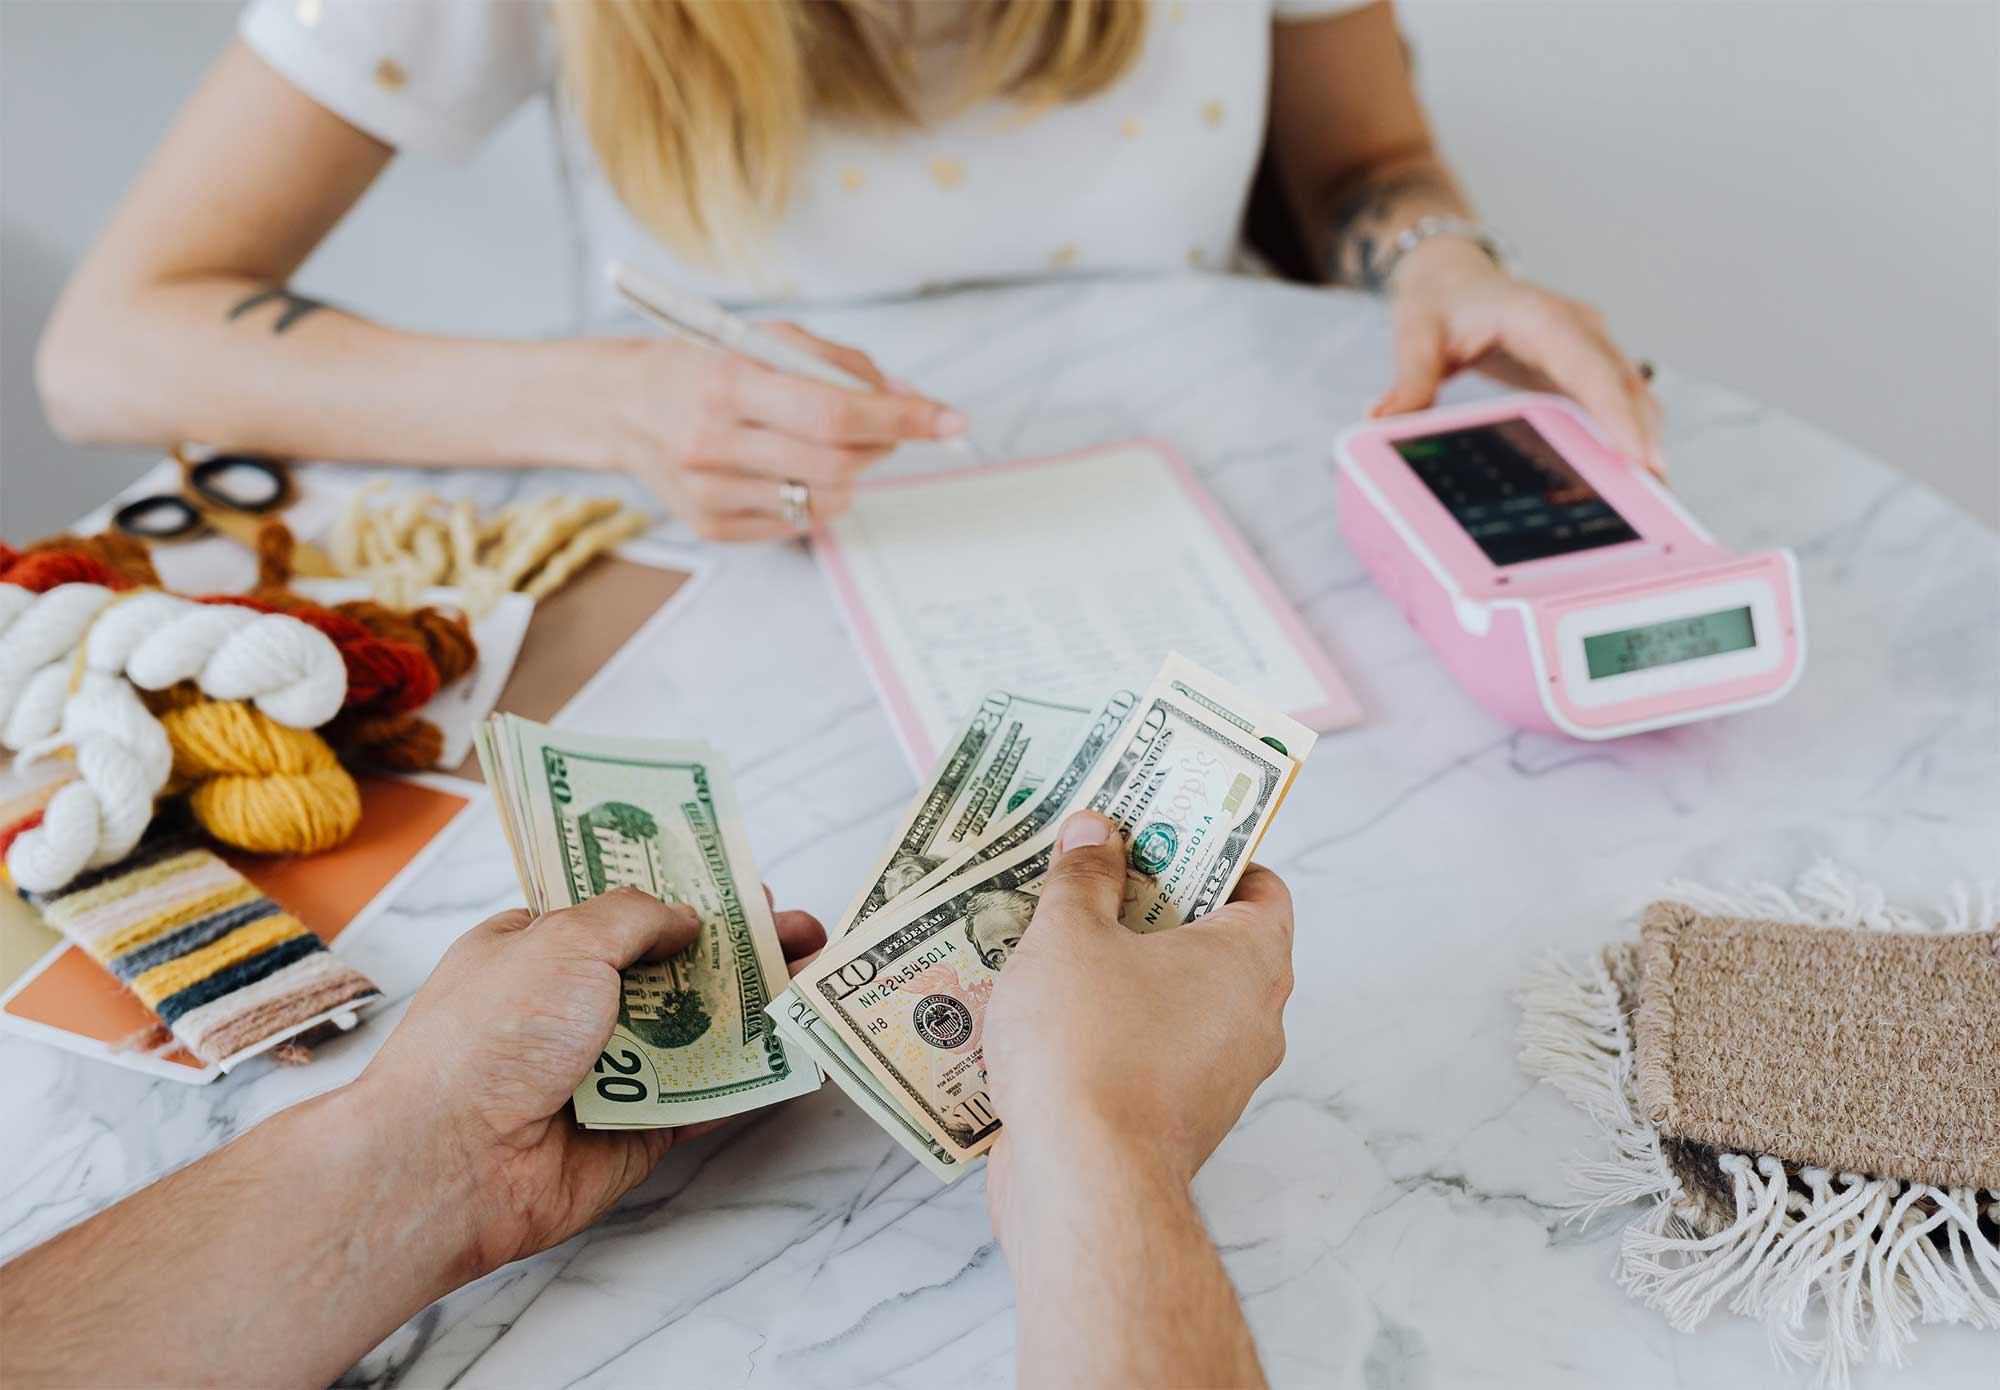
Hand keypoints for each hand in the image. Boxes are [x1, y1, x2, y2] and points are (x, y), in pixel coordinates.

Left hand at [353, 887, 825, 1272]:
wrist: (453, 1161)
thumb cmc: (489, 1037)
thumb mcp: (563, 940)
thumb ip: (635, 918)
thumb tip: (687, 919)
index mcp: (540, 949)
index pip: (622, 913)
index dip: (683, 894)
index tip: (740, 882)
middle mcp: (574, 1008)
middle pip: (673, 970)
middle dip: (739, 948)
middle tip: (799, 929)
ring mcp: (607, 1070)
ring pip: (699, 1032)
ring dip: (757, 1007)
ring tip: (818, 977)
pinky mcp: (637, 1130)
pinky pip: (705, 1097)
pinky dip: (752, 1076)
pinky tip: (801, 1050)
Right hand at [564, 326, 965, 540]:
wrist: (624, 407)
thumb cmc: (706, 366)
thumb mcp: (765, 339)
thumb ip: (838, 364)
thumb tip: (907, 399)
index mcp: (728, 382)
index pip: (833, 411)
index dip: (900, 419)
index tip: (951, 421)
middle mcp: (713, 442)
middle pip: (837, 464)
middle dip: (881, 447)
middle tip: (885, 430)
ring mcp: (710, 492)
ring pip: (825, 500)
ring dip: (849, 474)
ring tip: (823, 445)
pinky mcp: (711, 526)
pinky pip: (797, 523)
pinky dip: (813, 496)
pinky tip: (786, 468)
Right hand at [981, 811, 1294, 1215]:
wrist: (1084, 1185)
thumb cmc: (1087, 1045)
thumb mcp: (1069, 937)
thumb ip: (1084, 877)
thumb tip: (1095, 832)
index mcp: (1251, 959)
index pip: (1261, 885)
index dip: (1212, 853)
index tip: (1157, 836)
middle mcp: (1254, 1019)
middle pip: (1214, 940)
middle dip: (1152, 908)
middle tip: (1093, 876)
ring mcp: (1220, 1078)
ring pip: (1178, 1002)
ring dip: (1126, 973)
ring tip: (1056, 941)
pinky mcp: (1178, 1122)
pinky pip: (1152, 1054)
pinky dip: (1114, 1031)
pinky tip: (1049, 1016)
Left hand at [1374, 237, 1664, 475]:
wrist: (1452, 277)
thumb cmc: (1438, 302)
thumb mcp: (1416, 334)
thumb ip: (1409, 379)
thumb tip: (1384, 422)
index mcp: (1539, 317)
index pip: (1588, 366)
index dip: (1617, 412)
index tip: (1638, 456)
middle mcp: (1576, 328)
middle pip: (1622, 384)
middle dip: (1643, 437)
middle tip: (1656, 493)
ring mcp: (1587, 345)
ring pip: (1631, 393)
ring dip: (1644, 439)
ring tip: (1652, 498)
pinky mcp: (1586, 365)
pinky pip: (1618, 399)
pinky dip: (1628, 434)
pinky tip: (1626, 479)